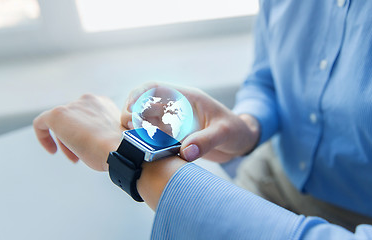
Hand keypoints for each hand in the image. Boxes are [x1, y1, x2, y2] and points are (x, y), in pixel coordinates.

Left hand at [33, 94, 124, 170]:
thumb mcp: (113, 135)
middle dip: (75, 138)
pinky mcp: (58, 115)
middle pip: (72, 119)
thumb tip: (94, 141)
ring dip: (66, 141)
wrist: (120, 148)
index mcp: (103, 103)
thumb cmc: (119, 147)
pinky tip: (51, 150)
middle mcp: (88, 100)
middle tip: (80, 156)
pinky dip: (43, 136)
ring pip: (60, 124)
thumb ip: (102, 131)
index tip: (88, 146)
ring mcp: (73, 106)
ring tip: (75, 157)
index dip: (85, 133)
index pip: (86, 116)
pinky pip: (41, 123)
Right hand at [121, 82, 259, 162]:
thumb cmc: (236, 131)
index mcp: (186, 98)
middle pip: (143, 103)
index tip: (130, 112)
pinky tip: (145, 151)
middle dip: (131, 114)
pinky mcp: (174, 136)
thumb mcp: (224, 133)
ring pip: (145, 120)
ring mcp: (174, 122)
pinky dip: (146, 141)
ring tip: (134, 143)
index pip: (154, 88)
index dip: (138, 96)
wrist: (242, 140)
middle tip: (129, 131)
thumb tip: (184, 153)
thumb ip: (205, 141)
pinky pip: (154, 135)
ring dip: (136, 129)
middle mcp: (176, 108)